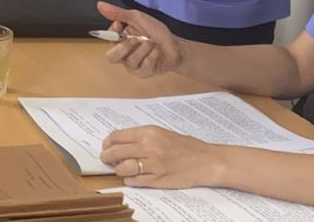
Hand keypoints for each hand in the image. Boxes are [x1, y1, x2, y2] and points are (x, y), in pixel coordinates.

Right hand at [96, 1, 181, 77]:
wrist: (175, 45)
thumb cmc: (156, 31)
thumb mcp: (138, 18)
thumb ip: (118, 13)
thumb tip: (99, 4)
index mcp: (121, 40)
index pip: (108, 38)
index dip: (113, 33)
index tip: (121, 24)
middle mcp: (124, 54)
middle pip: (111, 57)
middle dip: (123, 48)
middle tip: (135, 39)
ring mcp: (133, 65)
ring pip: (130, 61)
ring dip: (143, 49)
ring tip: (152, 43)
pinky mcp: (144, 72)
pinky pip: (143, 66)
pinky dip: (152, 56)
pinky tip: (157, 52)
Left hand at [99, 125, 221, 188]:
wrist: (207, 161)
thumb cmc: (186, 147)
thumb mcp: (162, 134)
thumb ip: (142, 137)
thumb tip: (120, 141)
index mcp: (149, 132)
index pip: (117, 136)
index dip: (107, 144)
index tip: (106, 148)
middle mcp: (149, 146)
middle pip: (115, 152)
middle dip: (107, 158)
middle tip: (107, 160)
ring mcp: (153, 164)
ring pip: (122, 168)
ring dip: (119, 170)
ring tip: (123, 170)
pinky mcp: (157, 179)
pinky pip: (134, 181)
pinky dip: (130, 180)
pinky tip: (133, 178)